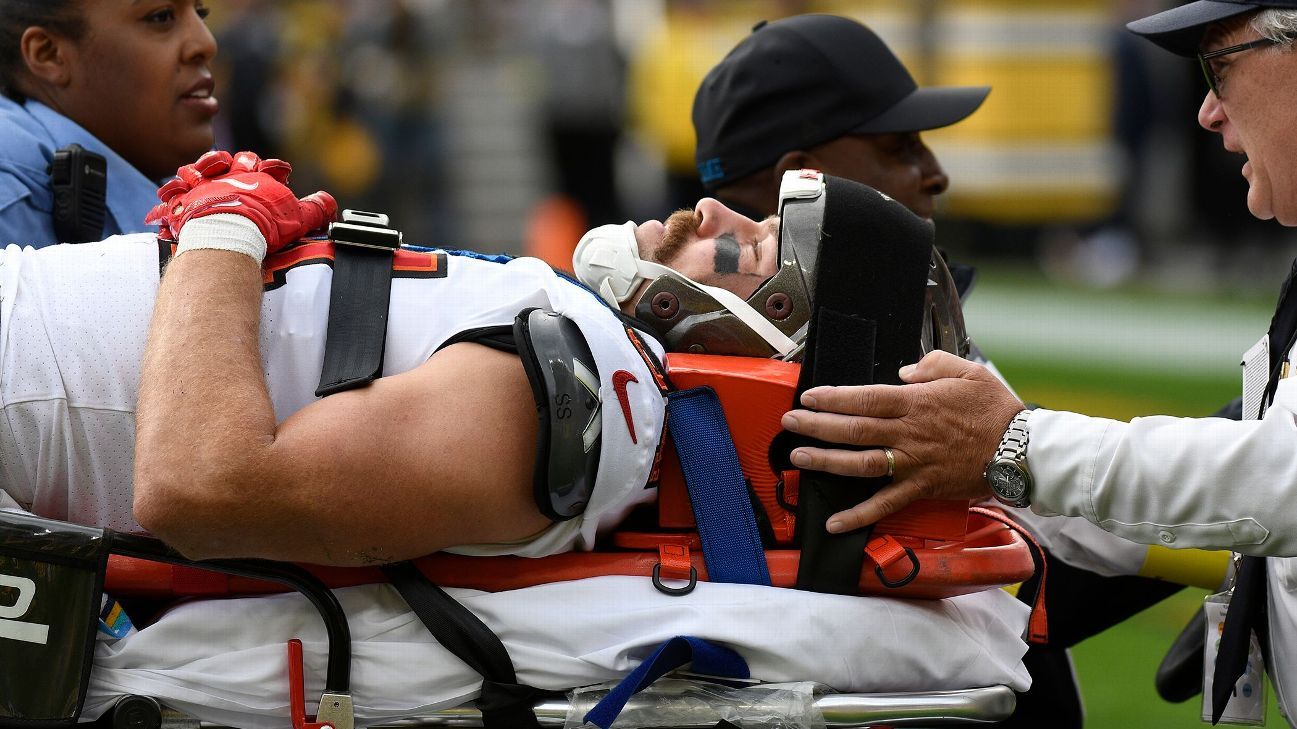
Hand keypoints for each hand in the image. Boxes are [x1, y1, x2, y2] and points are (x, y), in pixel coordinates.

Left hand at [146, 150, 336, 255]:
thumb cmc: (265, 223)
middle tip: (232, 168)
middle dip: (230, 163)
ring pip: (195, 171)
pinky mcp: (183, 202)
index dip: (273, 169)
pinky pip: (172, 197)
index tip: (279, 174)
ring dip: (195, 172)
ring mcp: (202, 187)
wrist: (230, 232)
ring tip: (194, 175)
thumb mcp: (298, 217)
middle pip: (228, 162)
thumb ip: (316, 208)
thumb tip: (329, 201)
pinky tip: (166, 200)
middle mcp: (227, 176)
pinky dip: (169, 198)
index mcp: (255, 176)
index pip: (265, 166)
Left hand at [780, 350, 1022, 532]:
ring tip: (800, 457)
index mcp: (916, 403)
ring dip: (827, 461)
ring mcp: (913, 463)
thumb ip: (931, 365)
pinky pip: (885, 504)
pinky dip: (859, 515)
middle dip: (817, 425)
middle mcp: (909, 433)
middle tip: (789, 422)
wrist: (1022, 450)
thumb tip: (904, 371)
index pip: (865, 398)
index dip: (834, 398)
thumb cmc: (996, 410)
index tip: (810, 396)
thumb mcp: (967, 371)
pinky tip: (835, 522)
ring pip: (862, 463)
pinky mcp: (922, 488)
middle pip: (854, 429)